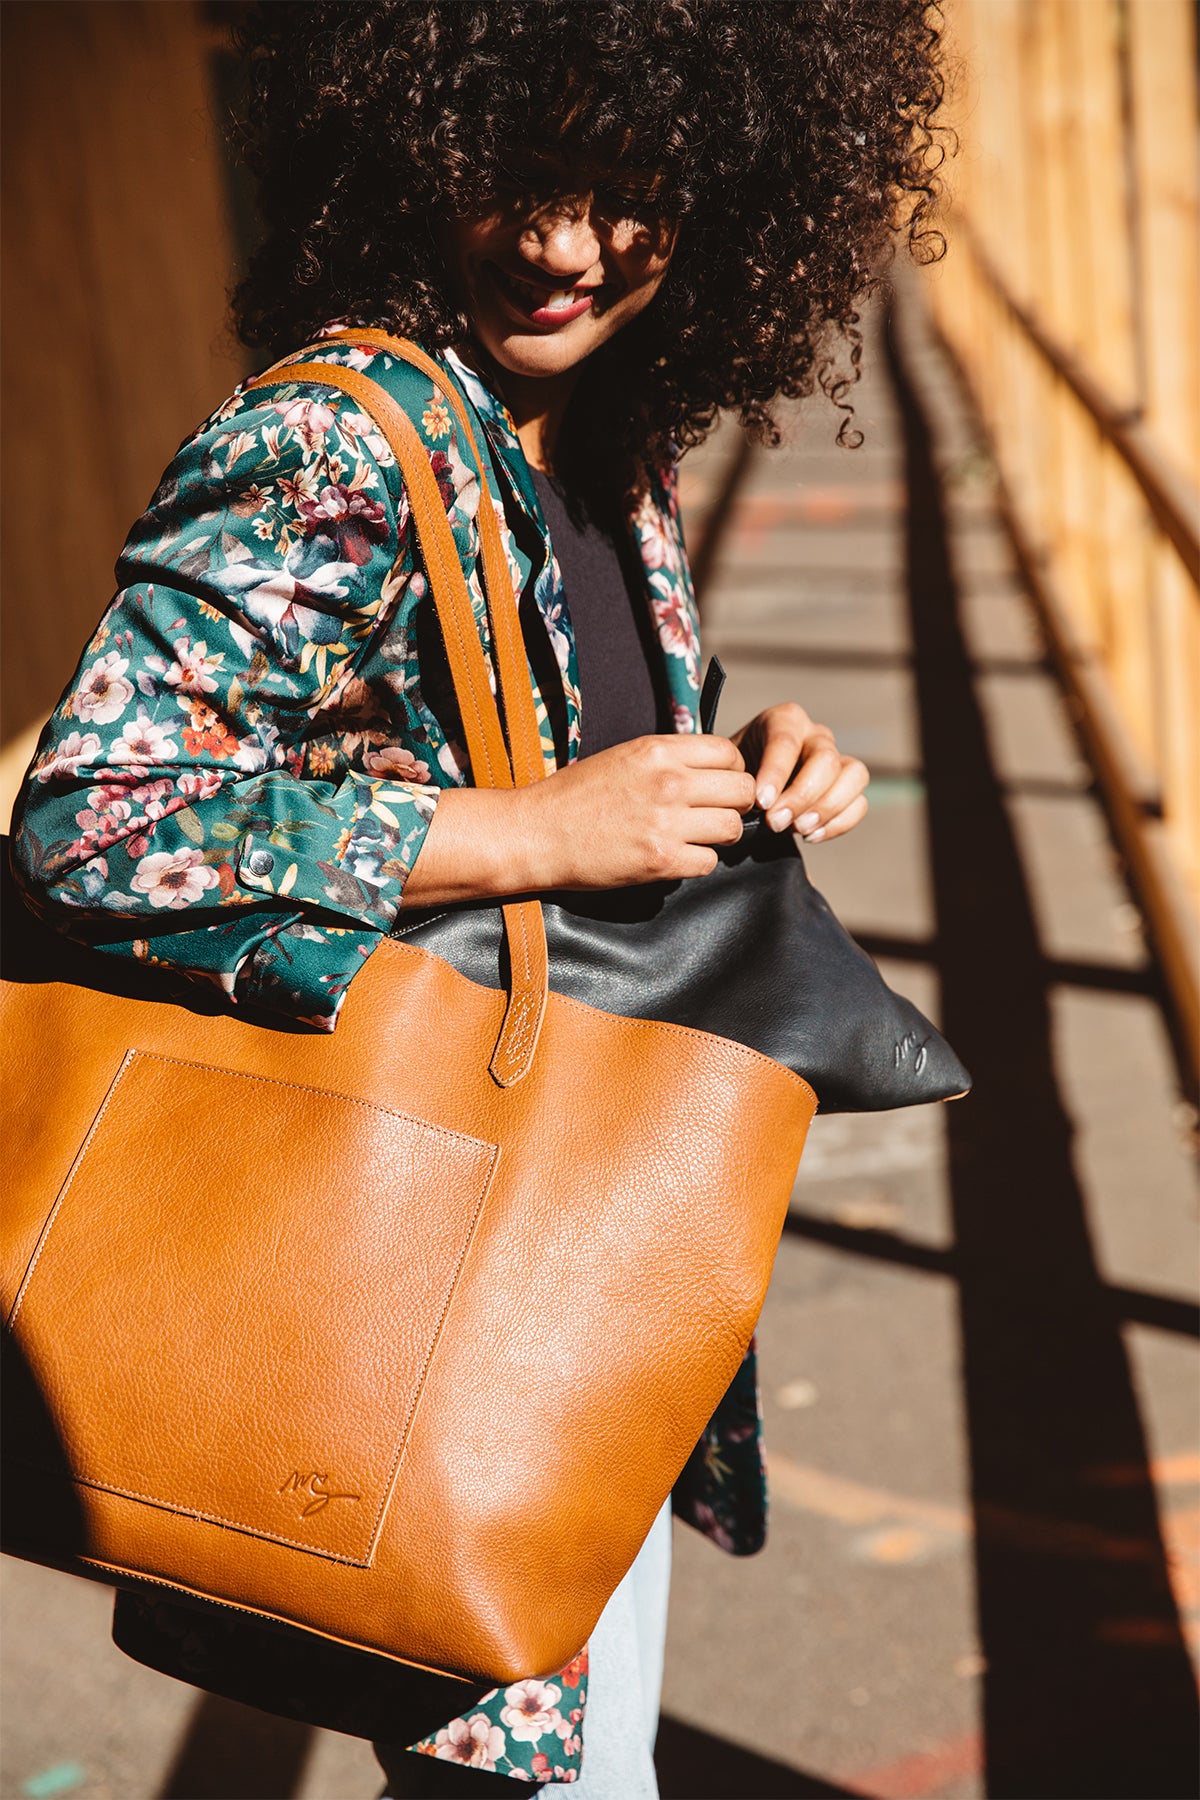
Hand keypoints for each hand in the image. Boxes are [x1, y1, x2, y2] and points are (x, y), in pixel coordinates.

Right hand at [402, 733, 757, 904]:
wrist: (535, 833)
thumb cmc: (574, 796)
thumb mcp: (623, 757)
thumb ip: (668, 759)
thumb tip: (709, 769)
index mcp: (658, 750)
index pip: (730, 753)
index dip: (732, 772)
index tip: (718, 786)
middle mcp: (668, 781)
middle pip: (742, 790)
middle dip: (734, 805)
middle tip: (714, 815)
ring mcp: (666, 822)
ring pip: (731, 829)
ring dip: (717, 837)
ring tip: (693, 838)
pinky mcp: (660, 860)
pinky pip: (708, 863)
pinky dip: (696, 863)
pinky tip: (675, 858)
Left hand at [733, 703, 868, 842]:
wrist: (747, 787)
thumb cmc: (736, 775)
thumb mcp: (729, 770)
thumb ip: (737, 780)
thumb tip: (747, 807)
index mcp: (784, 720)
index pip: (786, 742)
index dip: (776, 773)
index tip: (761, 802)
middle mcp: (815, 734)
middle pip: (825, 759)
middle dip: (802, 795)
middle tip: (776, 823)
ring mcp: (837, 758)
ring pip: (854, 775)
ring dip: (828, 808)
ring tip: (799, 830)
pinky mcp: (848, 785)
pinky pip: (859, 802)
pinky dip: (840, 822)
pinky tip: (811, 835)